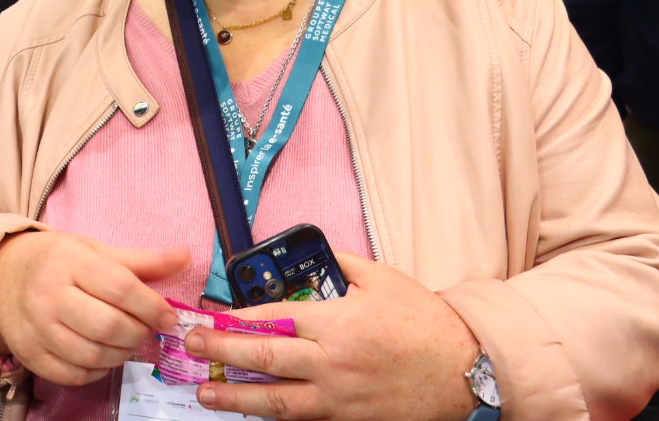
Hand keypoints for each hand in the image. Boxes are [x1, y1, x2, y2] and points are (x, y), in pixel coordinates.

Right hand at [0, 231, 189, 385]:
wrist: (1, 278)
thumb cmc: (57, 262)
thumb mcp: (95, 251)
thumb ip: (141, 260)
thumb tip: (186, 257)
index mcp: (68, 261)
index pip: (120, 288)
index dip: (152, 306)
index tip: (168, 316)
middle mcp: (48, 295)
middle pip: (108, 326)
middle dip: (139, 333)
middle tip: (145, 329)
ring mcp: (35, 328)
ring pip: (93, 355)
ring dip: (122, 355)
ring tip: (127, 342)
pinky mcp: (29, 354)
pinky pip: (73, 375)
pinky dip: (97, 371)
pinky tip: (103, 356)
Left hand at [187, 254, 480, 420]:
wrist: (468, 371)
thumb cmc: (425, 323)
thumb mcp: (381, 279)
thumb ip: (339, 264)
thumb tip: (308, 255)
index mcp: (336, 322)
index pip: (270, 319)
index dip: (233, 320)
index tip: (207, 318)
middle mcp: (332, 362)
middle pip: (263, 357)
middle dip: (220, 352)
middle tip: (190, 347)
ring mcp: (340, 398)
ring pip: (276, 400)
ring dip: (236, 396)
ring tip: (206, 392)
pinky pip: (305, 420)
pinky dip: (276, 417)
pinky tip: (254, 413)